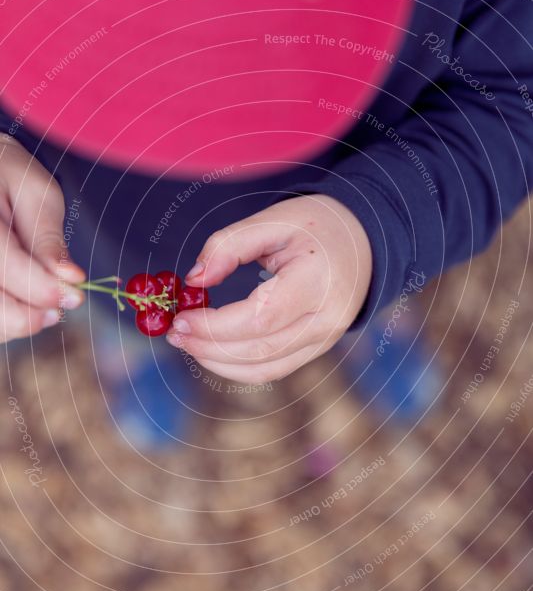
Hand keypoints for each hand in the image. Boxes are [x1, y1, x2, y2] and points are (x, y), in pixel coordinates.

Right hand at [0, 134, 84, 342]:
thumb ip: (47, 238)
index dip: (41, 288)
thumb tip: (69, 279)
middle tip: (61, 306)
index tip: (74, 296)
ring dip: (18, 322)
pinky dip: (7, 320)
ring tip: (45, 308)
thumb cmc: (10, 175)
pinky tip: (25, 307)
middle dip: (28, 315)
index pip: (3, 265)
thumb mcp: (36, 193)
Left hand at [166, 194, 371, 381]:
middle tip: (174, 333)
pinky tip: (211, 349)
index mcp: (318, 282)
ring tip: (187, 341)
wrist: (364, 242)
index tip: (181, 319)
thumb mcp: (273, 220)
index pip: (261, 319)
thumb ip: (228, 245)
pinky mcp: (316, 350)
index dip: (216, 327)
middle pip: (260, 351)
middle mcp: (326, 320)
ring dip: (218, 363)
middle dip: (209, 347)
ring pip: (264, 370)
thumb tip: (193, 279)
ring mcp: (324, 341)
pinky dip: (236, 366)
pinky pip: (272, 369)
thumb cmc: (317, 226)